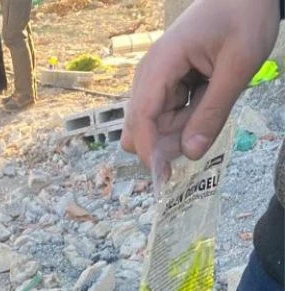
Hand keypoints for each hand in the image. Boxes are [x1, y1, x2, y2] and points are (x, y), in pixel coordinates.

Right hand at [121, 0, 279, 178]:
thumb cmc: (243, 16)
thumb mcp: (238, 66)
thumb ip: (214, 112)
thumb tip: (191, 154)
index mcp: (160, 65)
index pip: (142, 120)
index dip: (150, 154)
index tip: (163, 181)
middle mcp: (149, 75)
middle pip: (140, 130)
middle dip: (167, 143)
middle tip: (206, 126)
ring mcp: (156, 80)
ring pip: (156, 127)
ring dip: (182, 129)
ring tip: (214, 96)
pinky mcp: (166, 85)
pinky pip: (168, 117)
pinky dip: (187, 118)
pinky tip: (209, 96)